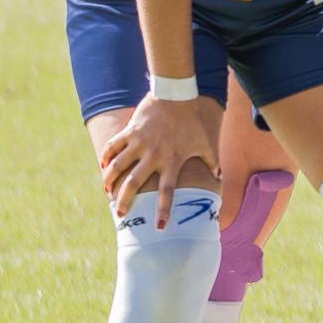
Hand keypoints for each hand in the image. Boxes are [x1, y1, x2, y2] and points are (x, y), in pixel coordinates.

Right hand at [97, 92, 225, 216]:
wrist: (175, 95)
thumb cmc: (191, 120)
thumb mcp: (204, 141)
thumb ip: (211, 161)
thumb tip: (218, 176)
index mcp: (172, 161)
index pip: (168, 192)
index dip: (163, 210)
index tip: (159, 227)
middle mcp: (153, 155)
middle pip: (134, 184)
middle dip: (125, 201)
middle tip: (121, 214)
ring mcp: (138, 143)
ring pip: (117, 167)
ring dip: (109, 181)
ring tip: (107, 193)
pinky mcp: (129, 132)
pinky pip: (112, 147)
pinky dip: (106, 157)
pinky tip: (103, 167)